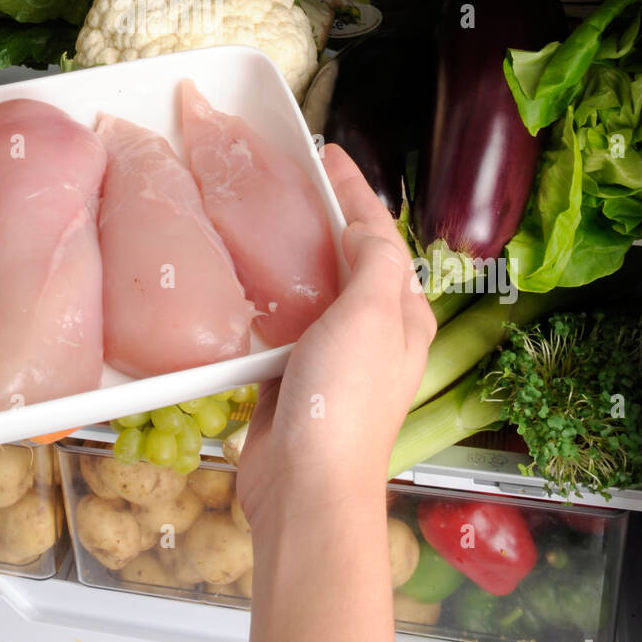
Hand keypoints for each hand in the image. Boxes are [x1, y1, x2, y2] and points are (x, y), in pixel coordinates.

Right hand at [238, 144, 435, 528]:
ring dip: (289, 254)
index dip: (356, 191)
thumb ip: (374, 261)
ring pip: (310, 288)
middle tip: (289, 177)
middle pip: (347, 257)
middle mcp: (370, 332)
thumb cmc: (345, 401)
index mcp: (402, 315)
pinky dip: (262, 298)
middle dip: (323, 216)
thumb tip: (359, 226)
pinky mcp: (289, 376)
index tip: (329, 153)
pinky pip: (277, 324)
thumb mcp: (374, 315)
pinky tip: (238, 280)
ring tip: (258, 215)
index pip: (381, 235)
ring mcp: (329, 355)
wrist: (305, 487)